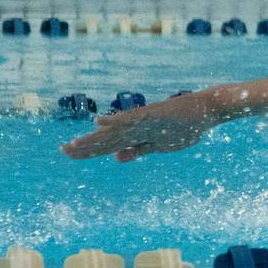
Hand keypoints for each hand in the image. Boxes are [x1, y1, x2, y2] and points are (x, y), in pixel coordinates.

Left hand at [61, 95, 217, 161]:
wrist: (206, 110)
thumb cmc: (186, 126)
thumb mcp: (160, 145)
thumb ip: (138, 150)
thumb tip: (116, 158)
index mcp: (137, 137)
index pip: (107, 146)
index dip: (89, 150)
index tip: (69, 154)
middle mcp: (136, 129)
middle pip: (107, 140)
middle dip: (85, 147)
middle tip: (62, 151)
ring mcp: (145, 121)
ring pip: (115, 132)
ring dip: (95, 138)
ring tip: (73, 143)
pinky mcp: (154, 114)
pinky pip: (133, 119)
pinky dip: (117, 122)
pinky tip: (100, 122)